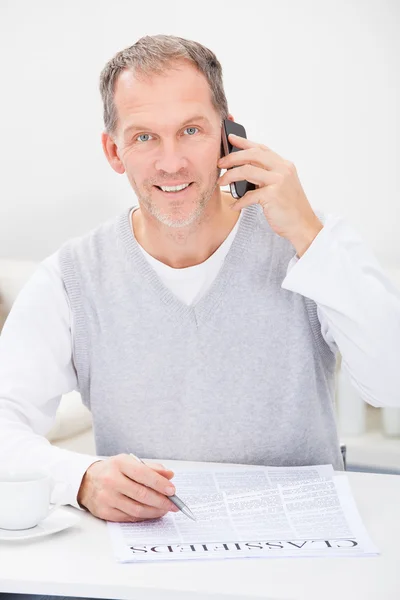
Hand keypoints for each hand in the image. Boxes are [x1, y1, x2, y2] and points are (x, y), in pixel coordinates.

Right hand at [77, 454, 179, 521]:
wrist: (87, 482)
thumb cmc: (113, 471)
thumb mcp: (130, 462)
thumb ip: (151, 468)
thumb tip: (169, 475)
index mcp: (120, 464)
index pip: (143, 474)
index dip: (160, 483)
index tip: (172, 490)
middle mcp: (112, 480)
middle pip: (142, 494)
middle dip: (161, 501)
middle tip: (173, 504)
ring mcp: (107, 497)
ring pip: (136, 509)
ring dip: (154, 512)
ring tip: (165, 510)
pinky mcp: (105, 512)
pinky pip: (129, 518)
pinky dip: (143, 517)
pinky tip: (151, 513)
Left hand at [217, 134, 322, 256]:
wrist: (303, 225)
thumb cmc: (290, 208)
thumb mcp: (281, 186)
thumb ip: (267, 176)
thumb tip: (243, 170)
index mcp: (284, 165)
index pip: (261, 149)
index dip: (245, 142)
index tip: (230, 138)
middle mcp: (282, 169)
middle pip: (252, 155)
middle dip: (232, 157)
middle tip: (220, 163)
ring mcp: (279, 181)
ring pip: (247, 171)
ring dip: (230, 176)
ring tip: (221, 182)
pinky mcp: (273, 195)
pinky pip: (248, 196)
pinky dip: (239, 201)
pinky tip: (234, 205)